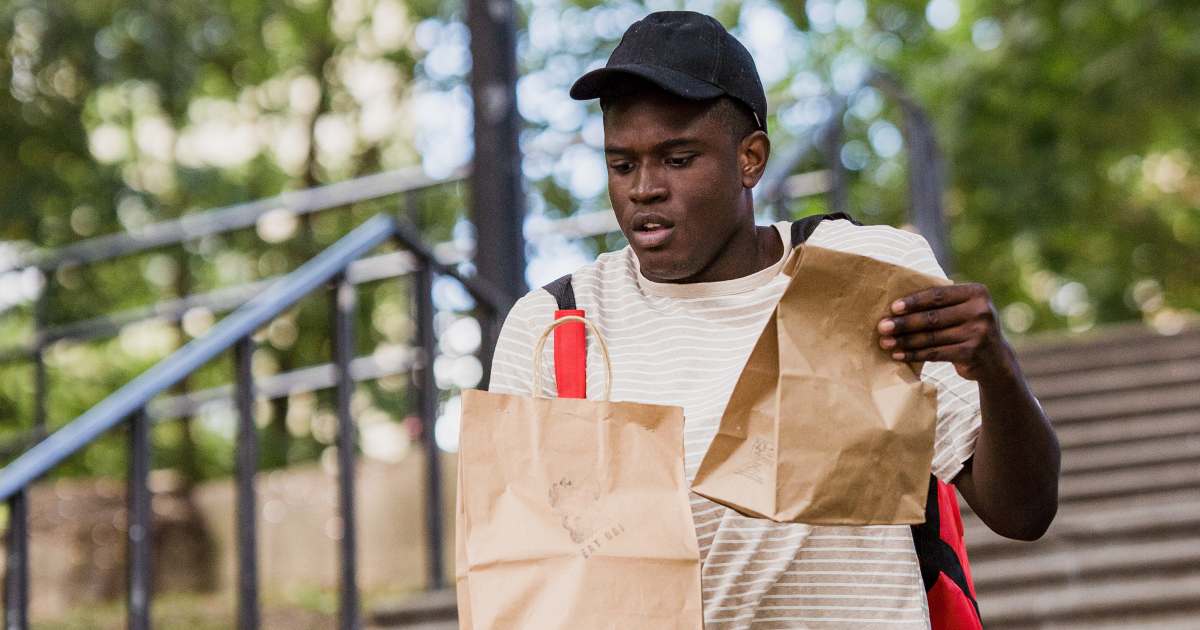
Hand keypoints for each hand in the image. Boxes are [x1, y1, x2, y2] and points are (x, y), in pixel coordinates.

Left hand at [876, 283, 1015, 381]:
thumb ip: (943, 302)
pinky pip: (935, 353)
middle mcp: (981, 311)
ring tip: (885, 342)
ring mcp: (978, 333)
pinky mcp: (971, 353)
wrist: (996, 361)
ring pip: (931, 337)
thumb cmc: (969, 328)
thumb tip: (896, 304)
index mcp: (977, 292)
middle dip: (904, 323)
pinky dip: (914, 354)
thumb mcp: (965, 309)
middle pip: (932, 317)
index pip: (938, 295)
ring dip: (905, 340)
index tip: (893, 307)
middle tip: (882, 326)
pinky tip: (898, 355)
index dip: (913, 301)